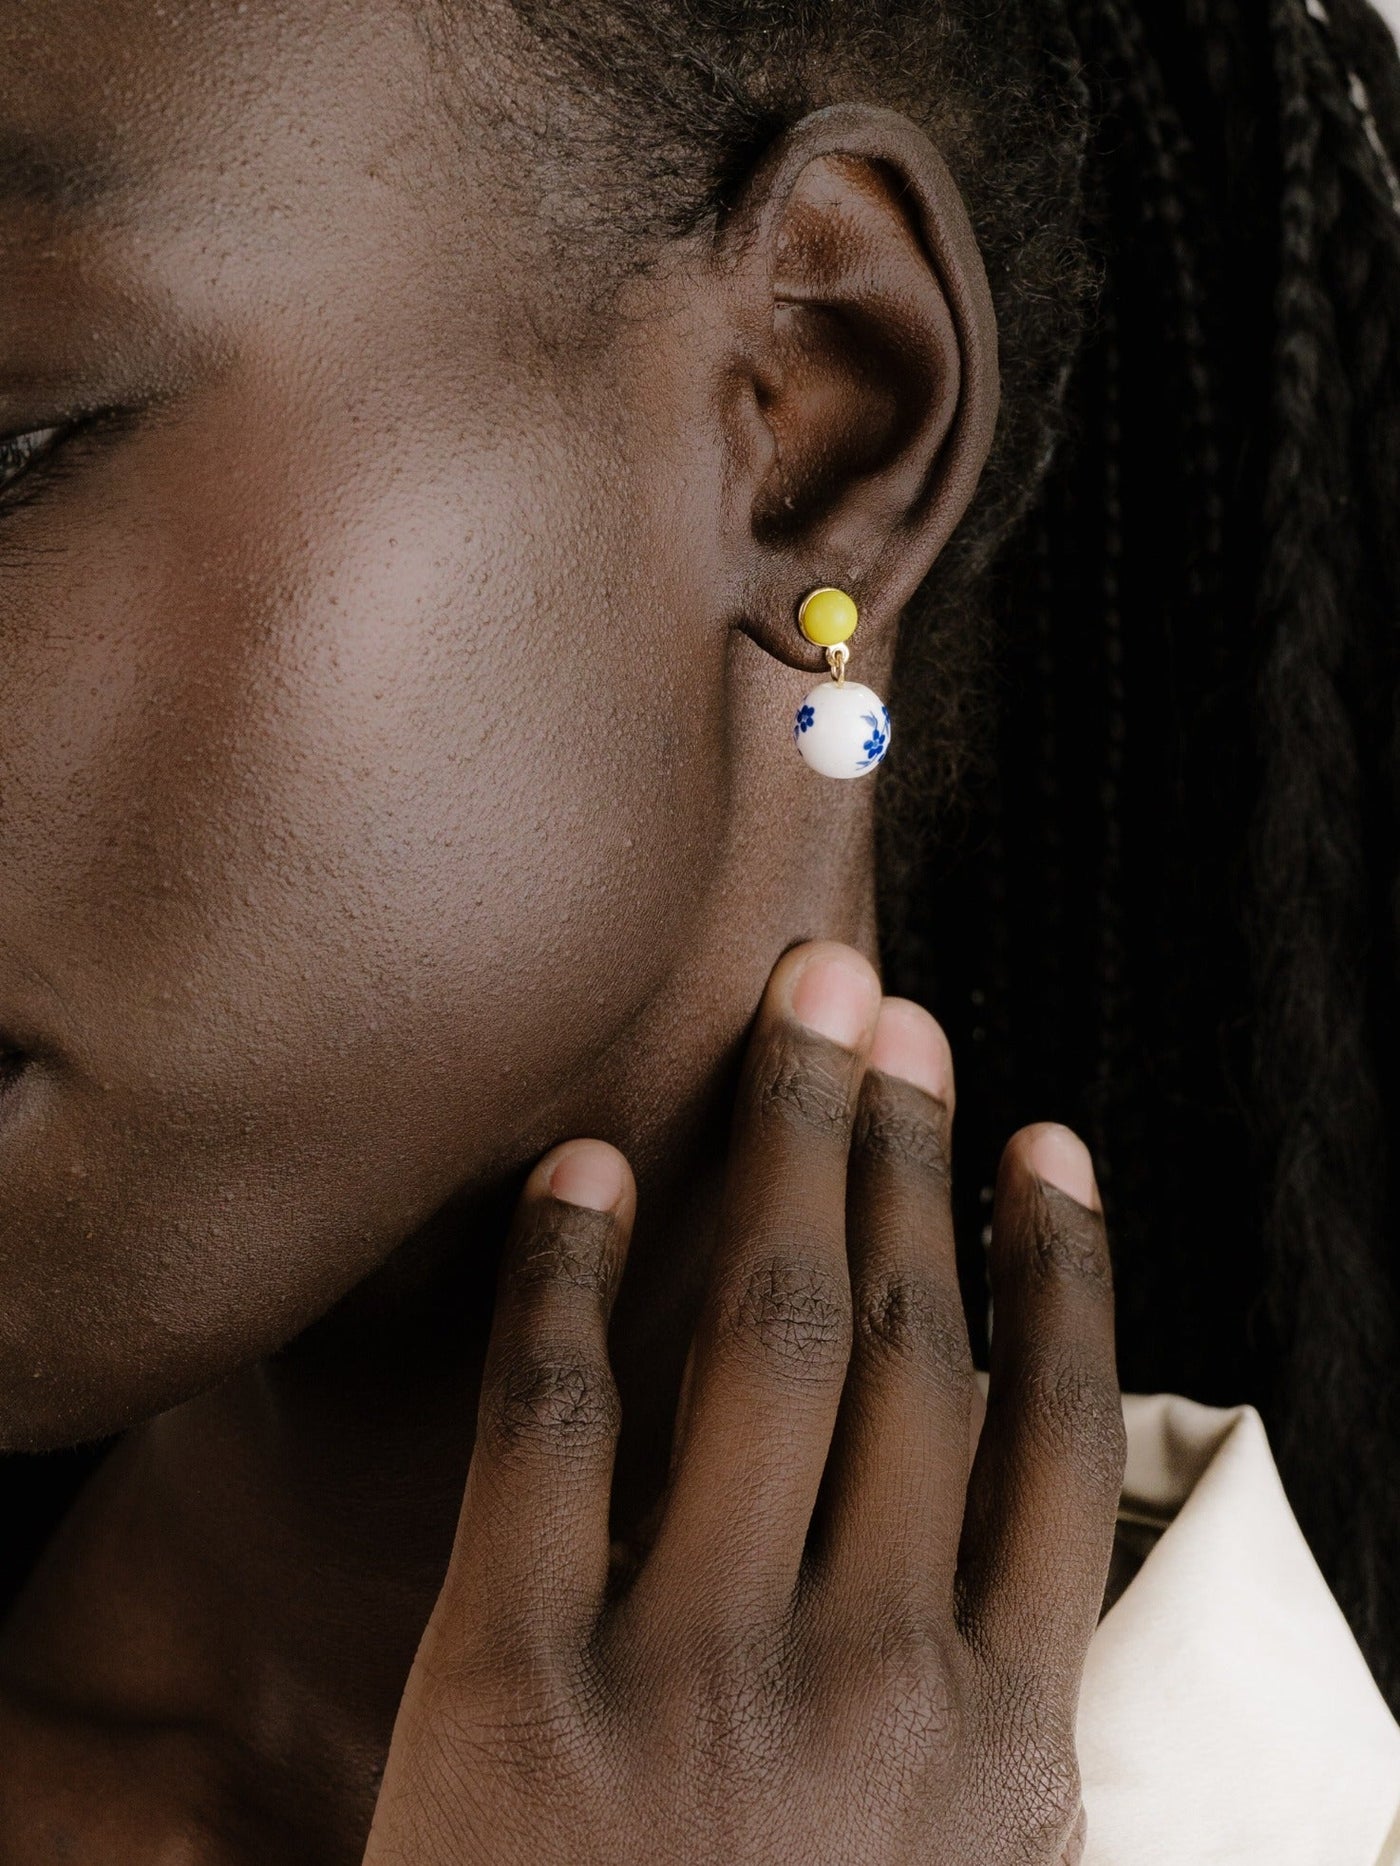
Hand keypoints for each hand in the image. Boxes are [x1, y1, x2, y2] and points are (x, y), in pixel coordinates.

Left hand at [362, 941, 1125, 1865]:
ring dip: (785, 1152)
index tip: (1035, 1135)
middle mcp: (873, 1683)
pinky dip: (563, 1272)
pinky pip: (550, 1424)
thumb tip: (1030, 1506)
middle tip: (886, 1003)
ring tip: (795, 1025)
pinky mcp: (516, 1688)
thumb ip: (997, 1708)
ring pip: (766, 1339)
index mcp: (1000, 1738)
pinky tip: (584, 1160)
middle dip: (900, 1145)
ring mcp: (697, 1676)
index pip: (1055, 1437)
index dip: (1055, 1263)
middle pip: (908, 1342)